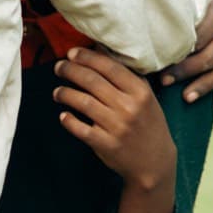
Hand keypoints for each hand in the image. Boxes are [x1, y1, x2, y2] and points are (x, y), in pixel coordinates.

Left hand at [54, 46, 177, 192]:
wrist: (155, 162)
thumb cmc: (148, 124)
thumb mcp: (146, 97)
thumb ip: (126, 75)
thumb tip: (99, 50)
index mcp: (140, 91)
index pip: (109, 66)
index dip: (87, 57)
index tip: (72, 53)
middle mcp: (129, 107)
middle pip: (92, 81)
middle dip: (70, 70)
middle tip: (59, 67)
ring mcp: (117, 127)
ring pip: (83, 102)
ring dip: (65, 93)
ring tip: (58, 92)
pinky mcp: (106, 144)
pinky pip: (80, 129)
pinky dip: (68, 120)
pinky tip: (63, 115)